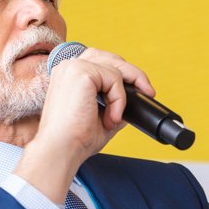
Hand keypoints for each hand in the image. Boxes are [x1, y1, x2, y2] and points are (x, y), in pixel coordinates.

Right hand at [15, 48, 154, 202]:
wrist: (61, 149)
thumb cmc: (75, 139)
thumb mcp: (101, 116)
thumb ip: (114, 103)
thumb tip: (133, 100)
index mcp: (69, 76)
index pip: (101, 62)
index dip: (122, 74)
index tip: (140, 90)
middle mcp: (69, 68)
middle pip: (111, 58)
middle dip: (133, 75)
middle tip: (147, 92)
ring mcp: (74, 67)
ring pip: (115, 67)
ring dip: (125, 91)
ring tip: (117, 116)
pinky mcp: (81, 73)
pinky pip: (114, 78)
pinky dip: (119, 99)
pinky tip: (111, 117)